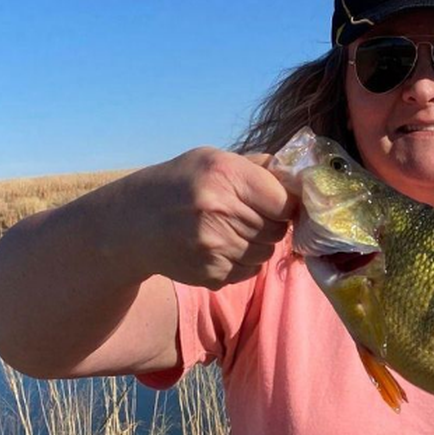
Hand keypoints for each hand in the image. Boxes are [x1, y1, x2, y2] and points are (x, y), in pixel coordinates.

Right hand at [100, 147, 296, 288]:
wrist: (132, 224)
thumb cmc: (180, 184)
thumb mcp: (214, 160)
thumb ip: (259, 167)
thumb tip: (301, 178)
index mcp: (225, 175)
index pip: (285, 200)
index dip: (286, 203)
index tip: (277, 202)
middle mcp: (220, 210)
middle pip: (278, 229)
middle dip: (272, 223)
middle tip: (249, 215)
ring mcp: (215, 246)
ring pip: (267, 253)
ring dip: (258, 244)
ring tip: (232, 230)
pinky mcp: (210, 274)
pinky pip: (250, 271)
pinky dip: (243, 262)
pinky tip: (221, 247)